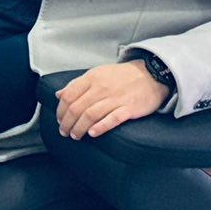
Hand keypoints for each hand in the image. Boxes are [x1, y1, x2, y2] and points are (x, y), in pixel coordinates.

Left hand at [54, 61, 170, 139]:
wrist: (151, 74)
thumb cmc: (123, 76)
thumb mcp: (97, 74)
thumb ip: (77, 84)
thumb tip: (59, 94)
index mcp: (92, 78)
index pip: (69, 95)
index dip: (61, 110)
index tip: (59, 119)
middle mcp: (101, 88)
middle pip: (77, 107)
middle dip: (67, 122)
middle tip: (65, 131)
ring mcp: (116, 98)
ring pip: (91, 114)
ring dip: (79, 128)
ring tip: (76, 135)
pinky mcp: (129, 108)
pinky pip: (112, 119)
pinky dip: (100, 127)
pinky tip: (92, 133)